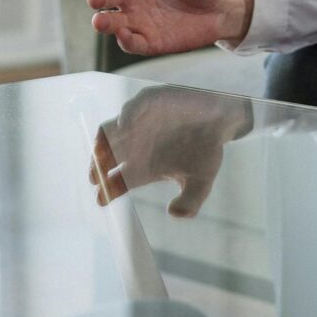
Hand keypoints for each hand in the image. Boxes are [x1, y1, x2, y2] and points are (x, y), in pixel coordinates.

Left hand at [88, 86, 252, 216]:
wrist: (222, 121)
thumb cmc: (206, 151)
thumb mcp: (201, 181)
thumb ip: (190, 200)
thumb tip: (175, 214)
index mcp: (143, 166)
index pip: (118, 180)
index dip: (107, 190)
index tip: (101, 199)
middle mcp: (136, 145)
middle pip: (106, 157)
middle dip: (97, 166)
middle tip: (95, 177)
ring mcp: (141, 122)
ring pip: (112, 131)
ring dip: (104, 142)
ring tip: (100, 154)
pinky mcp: (151, 102)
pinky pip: (134, 107)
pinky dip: (127, 115)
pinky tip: (124, 126)